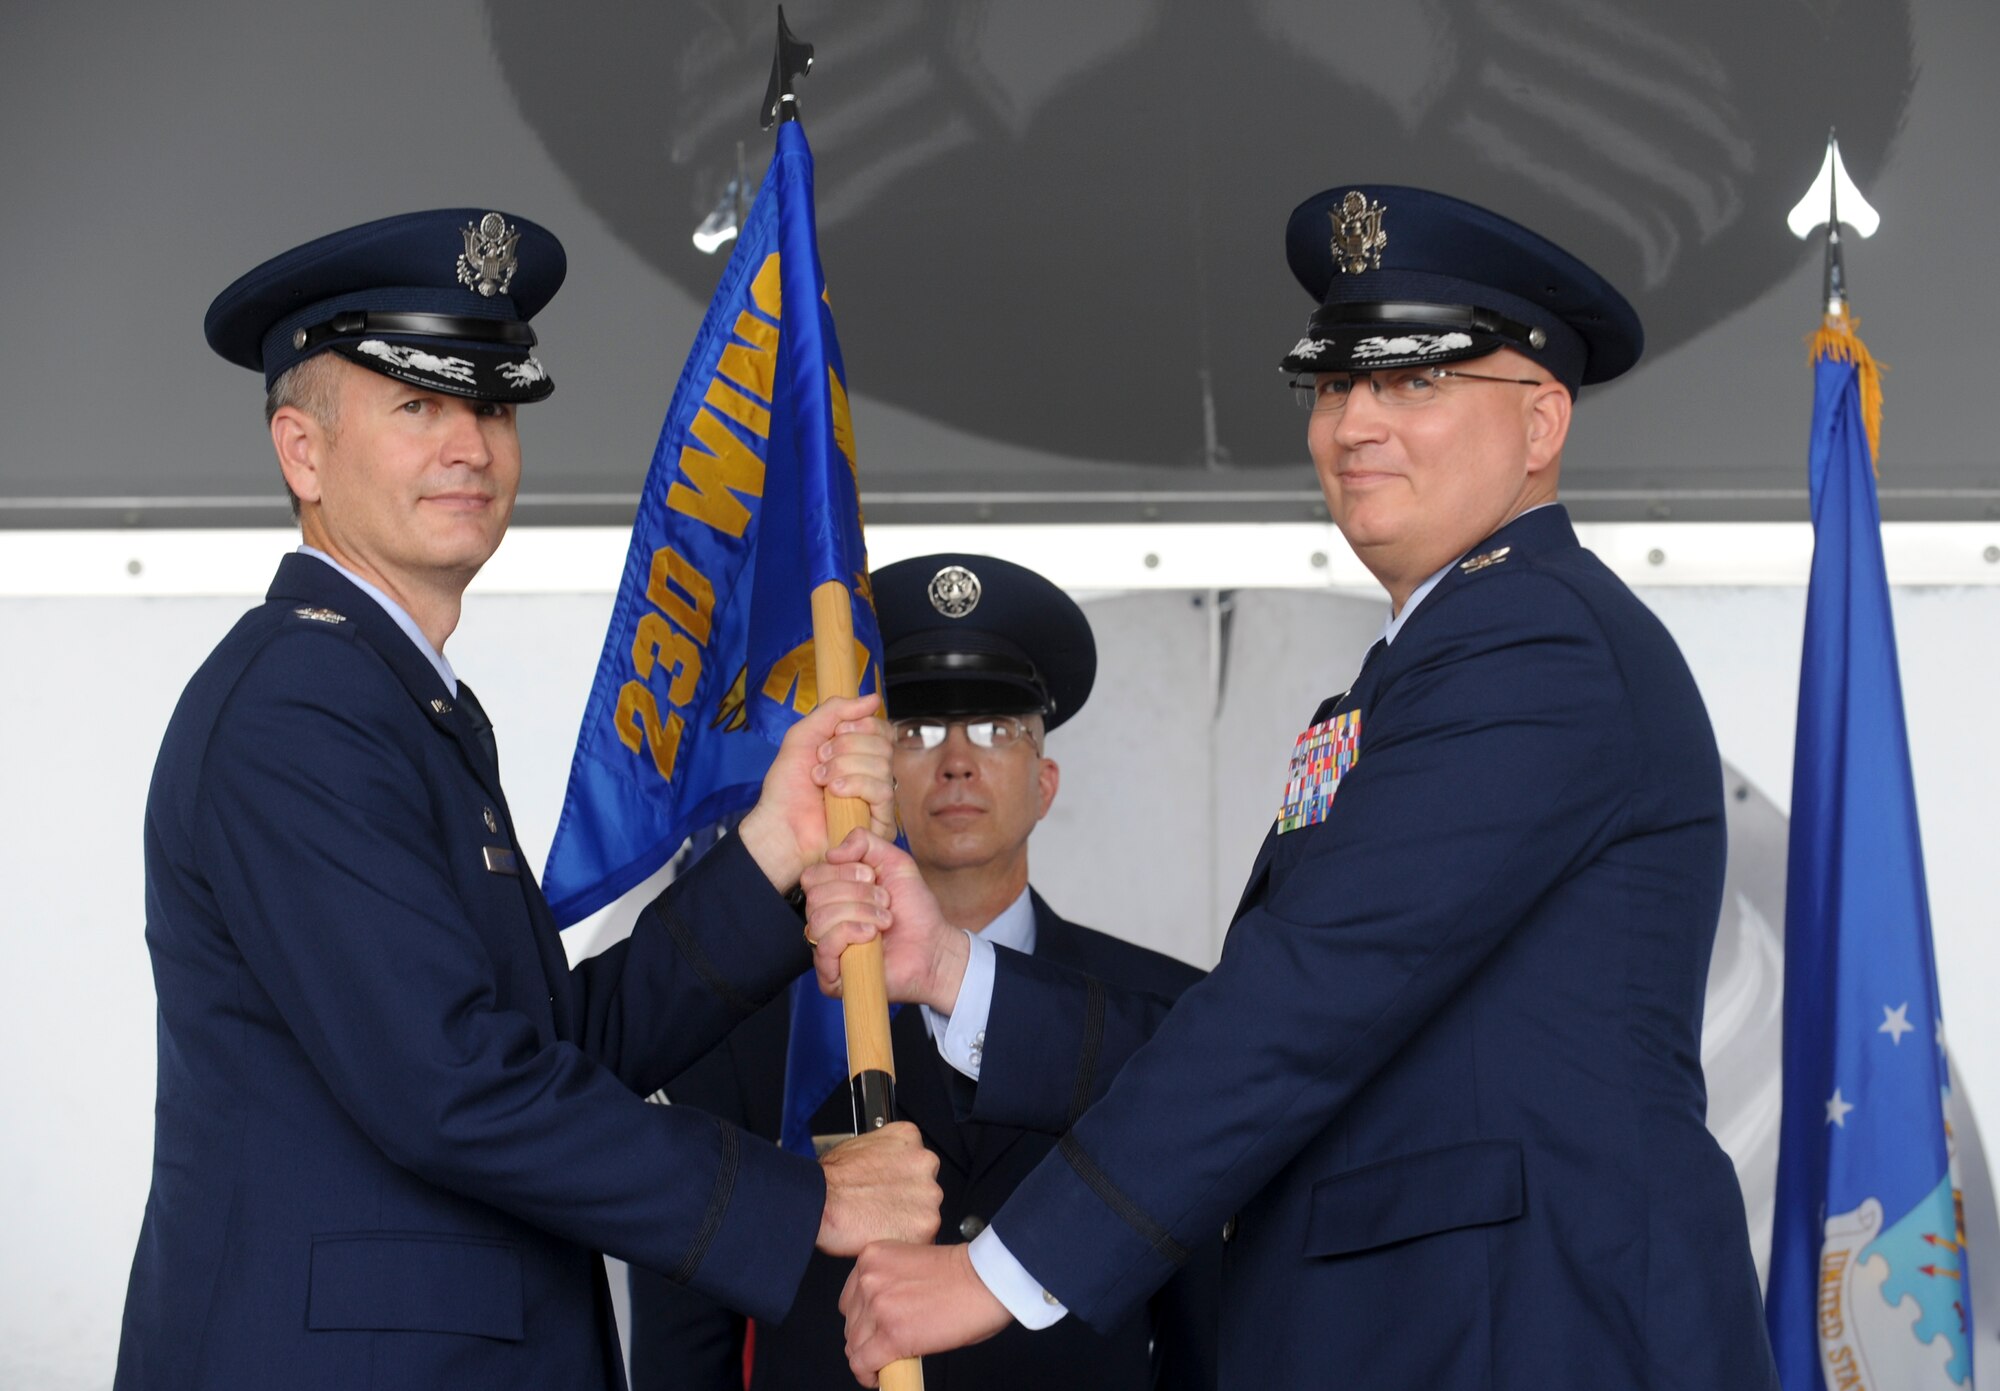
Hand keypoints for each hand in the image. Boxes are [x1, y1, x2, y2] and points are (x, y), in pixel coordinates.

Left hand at [737, 694, 893, 891]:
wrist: (779, 825)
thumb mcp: (804, 736)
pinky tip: (834, 794)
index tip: (835, 733)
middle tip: (820, 761)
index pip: (883, 729)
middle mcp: (873, 775)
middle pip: (884, 744)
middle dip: (846, 747)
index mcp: (860, 754)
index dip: (862, 725)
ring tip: (821, 781)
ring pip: (882, 765)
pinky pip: (883, 791)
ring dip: (843, 767)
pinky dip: (855, 786)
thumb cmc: (787, 787)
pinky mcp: (881, 822)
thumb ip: (835, 711)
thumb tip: (873, 698)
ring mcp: (878, 799)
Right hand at [803, 830, 970, 1011]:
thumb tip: (832, 852)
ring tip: (884, 920)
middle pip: (814, 896)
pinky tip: (873, 936)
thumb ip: (865, 842)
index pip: (812, 876)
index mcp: (833, 896)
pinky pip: (824, 946)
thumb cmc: (914, 910)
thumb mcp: (894, 862)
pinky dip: (852, 933)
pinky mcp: (831, 976)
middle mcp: (824, 921)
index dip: (842, 872)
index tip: (872, 878)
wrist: (934, 947)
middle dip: (856, 893)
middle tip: (884, 901)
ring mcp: (826, 950)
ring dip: (860, 912)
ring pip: (819, 919)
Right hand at [816, 1121, 941, 1257]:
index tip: (891, 1187)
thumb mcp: (857, 1146)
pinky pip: (923, 1236)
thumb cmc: (831, 1179)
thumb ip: (882, 1154)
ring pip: (926, 1212)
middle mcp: (924, 1161)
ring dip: (908, 1220)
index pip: (917, 1160)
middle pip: (925, 1185)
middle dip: (907, 1199)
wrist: (821, 1201)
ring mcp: (929, 1192)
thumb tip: (882, 1164)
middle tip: (883, 1206)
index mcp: (908, 1138)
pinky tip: (885, 1232)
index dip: (901, 1178)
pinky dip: (906, 1239)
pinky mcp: (926, 1222)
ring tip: (880, 1221)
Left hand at [841, 1241, 1011, 1384]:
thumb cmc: (964, 1273)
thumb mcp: (910, 1265)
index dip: (862, 1319)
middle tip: (884, 1347)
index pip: (850, 1298)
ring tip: (886, 1362)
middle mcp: (869, 1279)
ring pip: (854, 1346)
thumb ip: (889, 1283)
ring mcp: (878, 1307)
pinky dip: (868, 1376)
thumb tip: (881, 1316)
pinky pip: (863, 1364)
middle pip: (850, 1323)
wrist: (987, 1280)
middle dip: (866, 1339)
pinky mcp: (892, 1335)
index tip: (872, 1329)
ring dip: (868, 1358)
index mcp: (872, 1257)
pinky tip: (879, 1379)